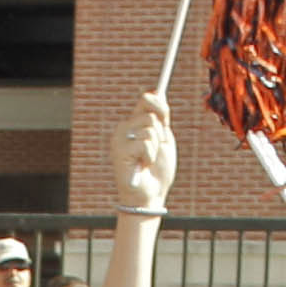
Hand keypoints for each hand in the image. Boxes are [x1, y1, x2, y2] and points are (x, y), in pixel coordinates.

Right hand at [116, 89, 178, 215]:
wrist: (152, 194)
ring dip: (156, 147)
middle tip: (155, 150)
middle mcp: (123, 128)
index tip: (166, 120)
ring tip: (148, 160)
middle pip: (150, 114)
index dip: (160, 106)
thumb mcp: (163, 138)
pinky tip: (143, 166)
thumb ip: (160, 117)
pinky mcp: (120, 151)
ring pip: (150, 129)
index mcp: (133, 123)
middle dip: (160, 134)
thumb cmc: (158, 169)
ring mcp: (119, 139)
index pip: (146, 100)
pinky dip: (150, 156)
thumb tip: (158, 91)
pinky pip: (146, 143)